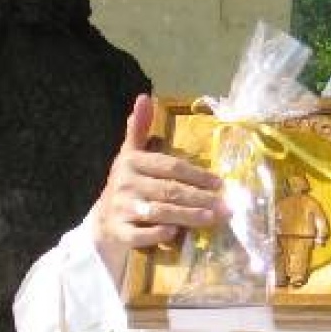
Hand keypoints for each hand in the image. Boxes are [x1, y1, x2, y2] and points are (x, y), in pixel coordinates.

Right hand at [91, 94, 225, 280]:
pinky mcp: (120, 232)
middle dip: (199, 198)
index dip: (196, 174)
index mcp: (131, 162)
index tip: (219, 183)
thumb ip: (140, 129)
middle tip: (225, 206)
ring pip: (159, 212)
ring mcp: (121, 209)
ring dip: (188, 216)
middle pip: (169, 190)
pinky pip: (141, 234)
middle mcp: (125, 184)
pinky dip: (158, 233)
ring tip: (212, 218)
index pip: (169, 166)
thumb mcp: (132, 154)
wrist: (105, 220)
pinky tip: (176, 233)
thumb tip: (144, 97)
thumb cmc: (129, 184)